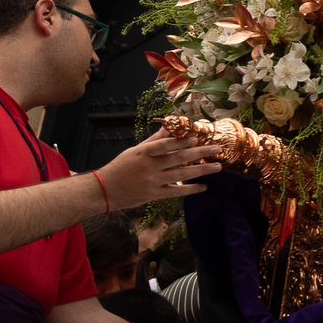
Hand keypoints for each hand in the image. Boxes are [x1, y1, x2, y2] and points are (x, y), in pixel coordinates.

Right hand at [99, 131, 221, 208]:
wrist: (104, 190)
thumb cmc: (121, 167)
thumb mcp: (135, 150)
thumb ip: (154, 140)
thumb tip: (168, 127)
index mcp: (143, 152)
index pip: (165, 145)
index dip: (181, 141)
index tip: (196, 137)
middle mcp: (149, 166)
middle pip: (178, 159)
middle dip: (199, 153)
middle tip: (217, 149)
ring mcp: (153, 182)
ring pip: (181, 175)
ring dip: (201, 171)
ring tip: (218, 167)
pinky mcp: (154, 195)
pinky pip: (176, 192)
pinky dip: (190, 189)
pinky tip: (203, 187)